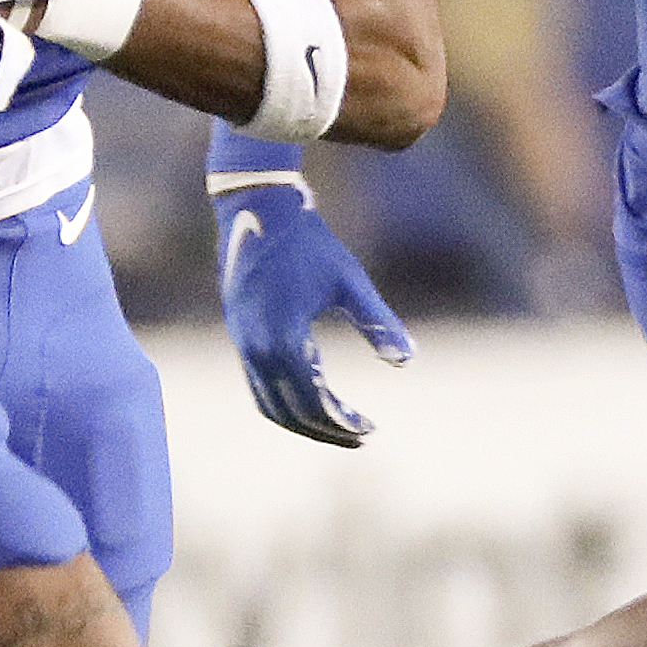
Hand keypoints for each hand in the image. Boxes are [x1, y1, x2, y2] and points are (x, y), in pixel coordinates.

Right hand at [214, 177, 412, 445]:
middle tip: (360, 437)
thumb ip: (379, 323)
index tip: (370, 430)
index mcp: (285, 341)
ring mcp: (243, 344)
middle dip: (325, 431)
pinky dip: (284, 400)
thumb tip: (408, 361)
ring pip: (269, 404)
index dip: (342, 422)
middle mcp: (257, 350)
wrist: (257, 209)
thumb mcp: (350, 282)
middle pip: (289, 413)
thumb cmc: (310, 243)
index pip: (314, 402)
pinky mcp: (239, 335)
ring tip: (337, 425)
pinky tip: (314, 393)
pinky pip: (259, 384)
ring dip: (302, 421)